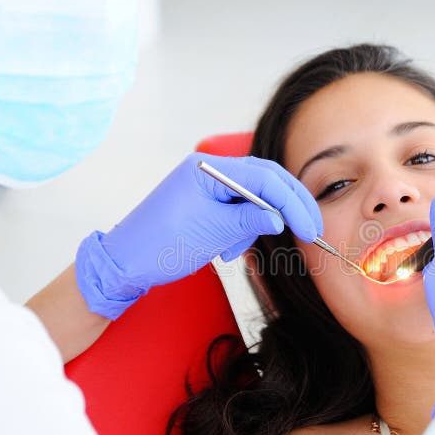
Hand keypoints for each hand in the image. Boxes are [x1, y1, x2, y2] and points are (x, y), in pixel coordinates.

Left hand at [76, 153, 322, 319]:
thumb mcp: (212, 233)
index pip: (264, 178)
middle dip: (287, 207)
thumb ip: (250, 220)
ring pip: (253, 199)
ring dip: (254, 225)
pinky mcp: (205, 205)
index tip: (308, 227)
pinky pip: (237, 212)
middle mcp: (209, 172)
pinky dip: (240, 232)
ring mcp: (207, 188)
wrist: (124, 264)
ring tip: (232, 251)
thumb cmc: (159, 246)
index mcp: (208, 169)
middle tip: (310, 230)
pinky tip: (225, 250)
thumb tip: (280, 218)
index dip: (291, 202)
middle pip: (264, 182)